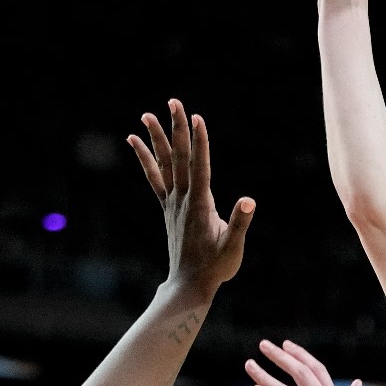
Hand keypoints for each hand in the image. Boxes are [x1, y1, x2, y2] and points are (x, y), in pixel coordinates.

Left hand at [128, 99, 255, 290]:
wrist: (189, 284)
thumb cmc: (216, 267)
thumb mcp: (233, 247)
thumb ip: (240, 223)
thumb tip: (249, 201)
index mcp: (200, 205)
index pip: (199, 166)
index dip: (199, 142)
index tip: (196, 118)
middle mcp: (183, 199)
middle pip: (179, 157)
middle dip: (177, 128)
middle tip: (173, 102)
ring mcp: (173, 202)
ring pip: (164, 163)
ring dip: (156, 138)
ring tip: (146, 114)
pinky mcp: (168, 208)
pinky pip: (154, 178)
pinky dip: (145, 159)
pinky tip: (135, 143)